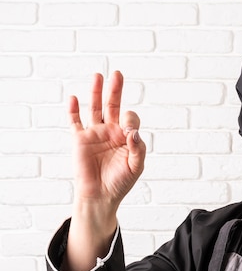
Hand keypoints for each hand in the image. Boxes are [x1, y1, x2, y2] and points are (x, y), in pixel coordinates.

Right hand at [69, 71, 145, 207]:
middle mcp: (110, 131)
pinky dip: (74, 110)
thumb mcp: (136, 166)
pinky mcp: (80, 139)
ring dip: (96, 93)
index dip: (130, 121)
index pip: (130, 119)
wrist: (100, 196)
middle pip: (113, 105)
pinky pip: (75, 122)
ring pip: (94, 108)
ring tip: (98, 76)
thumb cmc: (120, 182)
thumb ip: (138, 148)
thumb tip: (133, 132)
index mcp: (126, 136)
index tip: (128, 133)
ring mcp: (94, 134)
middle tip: (117, 74)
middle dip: (115, 90)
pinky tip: (75, 98)